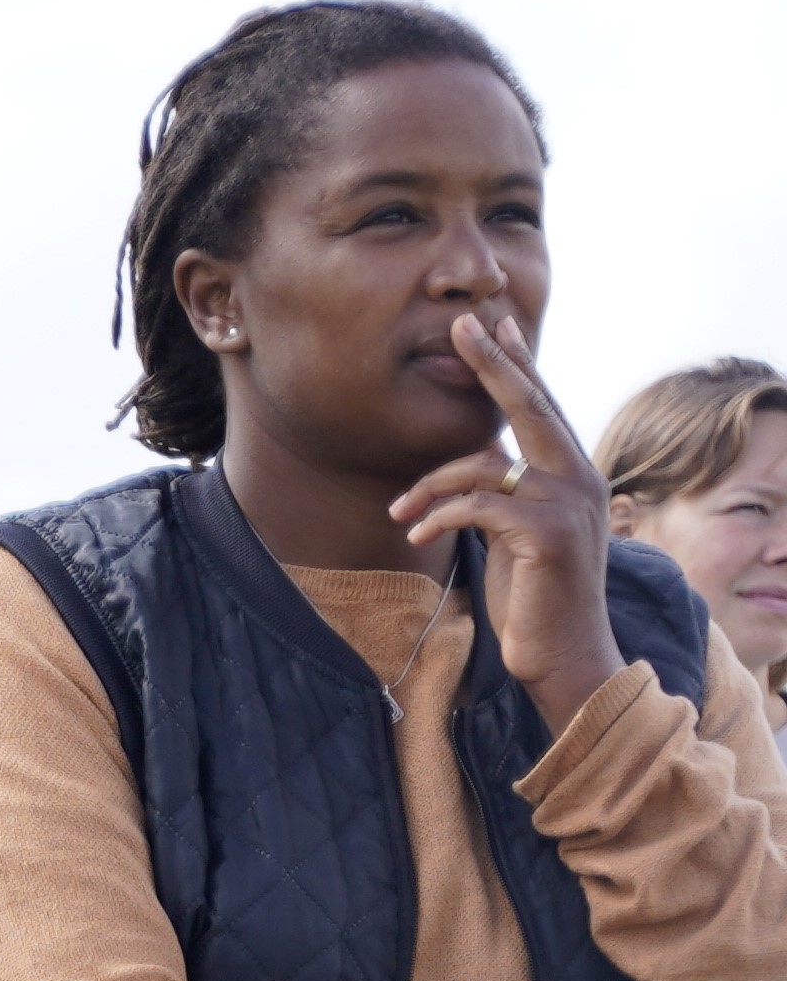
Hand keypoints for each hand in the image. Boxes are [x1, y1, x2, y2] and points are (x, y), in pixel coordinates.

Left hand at [398, 308, 621, 723]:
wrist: (564, 656)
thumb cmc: (533, 599)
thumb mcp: (514, 536)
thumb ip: (503, 495)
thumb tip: (470, 467)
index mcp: (573, 473)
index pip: (542, 406)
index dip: (516, 363)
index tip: (492, 324)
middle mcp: (581, 477)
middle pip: (531, 405)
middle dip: (492, 363)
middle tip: (461, 325)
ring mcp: (570, 503)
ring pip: (485, 463)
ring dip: (429, 485)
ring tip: (398, 513)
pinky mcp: (550, 533)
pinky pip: (478, 506)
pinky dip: (439, 516)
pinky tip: (415, 534)